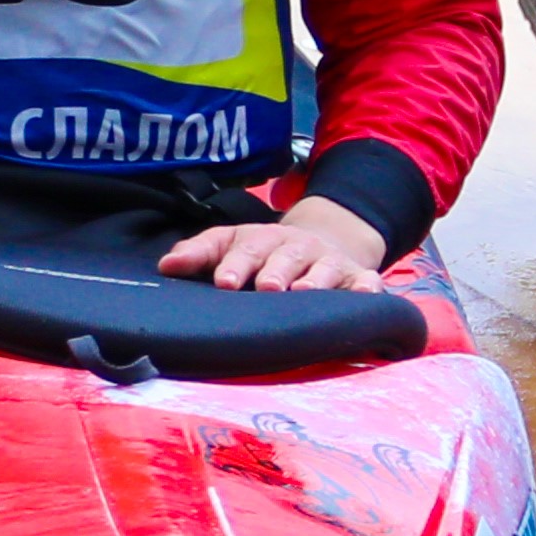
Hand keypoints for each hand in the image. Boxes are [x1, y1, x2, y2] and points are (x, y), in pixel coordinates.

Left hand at [161, 197, 397, 291]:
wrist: (321, 242)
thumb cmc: (265, 253)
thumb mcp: (233, 245)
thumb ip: (201, 254)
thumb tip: (167, 265)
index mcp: (264, 240)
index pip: (247, 248)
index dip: (236, 264)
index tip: (224, 282)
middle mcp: (298, 248)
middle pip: (287, 256)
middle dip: (277, 271)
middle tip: (267, 288)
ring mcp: (330, 262)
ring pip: (325, 268)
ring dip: (316, 279)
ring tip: (306, 292)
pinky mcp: (358, 278)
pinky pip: (366, 282)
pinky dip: (368, 289)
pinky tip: (366, 295)